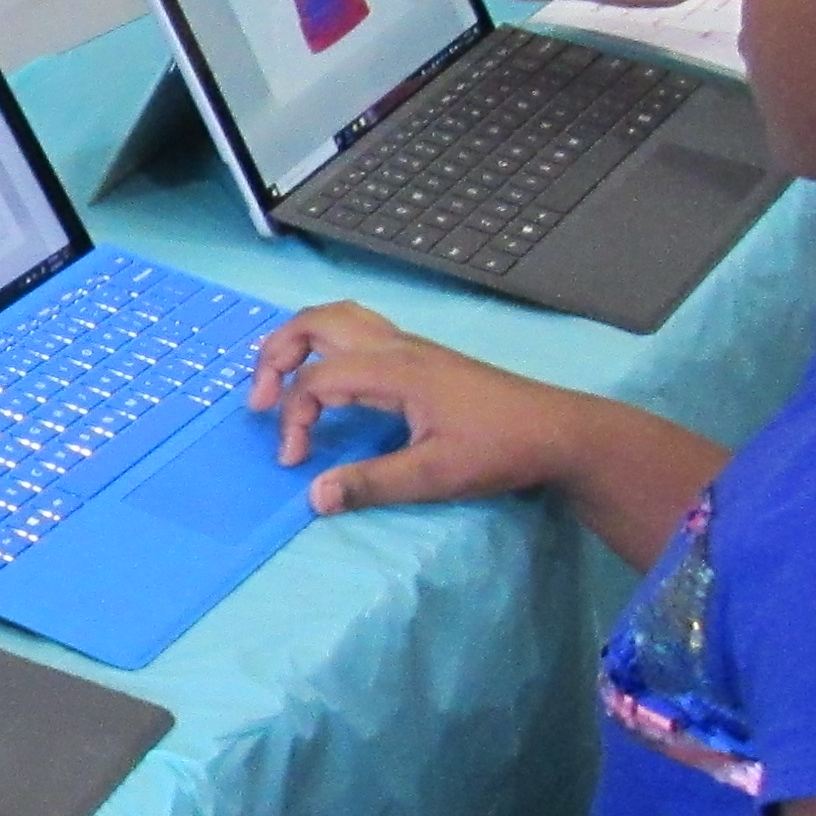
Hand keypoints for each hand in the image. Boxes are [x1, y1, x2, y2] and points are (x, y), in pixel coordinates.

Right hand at [246, 301, 577, 513]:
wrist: (556, 431)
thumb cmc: (499, 450)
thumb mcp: (434, 476)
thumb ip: (372, 484)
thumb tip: (314, 496)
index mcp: (394, 369)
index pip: (317, 379)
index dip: (294, 420)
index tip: (296, 463)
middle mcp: (397, 347)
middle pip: (317, 321)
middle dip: (276, 353)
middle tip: (259, 399)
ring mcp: (410, 347)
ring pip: (339, 318)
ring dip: (301, 341)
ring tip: (281, 380)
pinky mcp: (421, 358)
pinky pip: (359, 331)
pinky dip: (327, 345)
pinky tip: (330, 381)